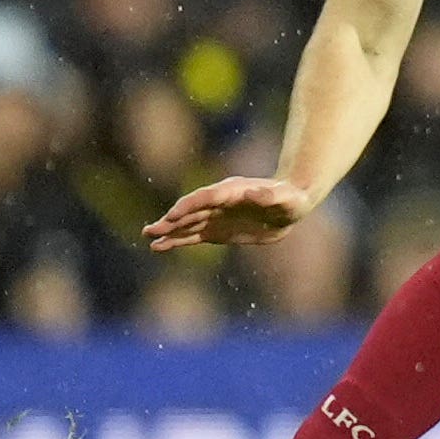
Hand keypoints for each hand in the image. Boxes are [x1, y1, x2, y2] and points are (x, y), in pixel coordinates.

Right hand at [144, 177, 313, 249]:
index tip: (172, 215)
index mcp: (231, 191)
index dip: (189, 206)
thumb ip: (269, 196)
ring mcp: (216, 216)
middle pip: (190, 211)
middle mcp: (219, 203)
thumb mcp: (285, 199)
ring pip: (188, 224)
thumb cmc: (290, 199)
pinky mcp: (217, 231)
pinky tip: (160, 246)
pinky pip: (193, 236)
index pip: (204, 198)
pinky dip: (177, 241)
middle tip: (151, 230)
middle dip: (171, 220)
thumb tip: (254, 193)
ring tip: (149, 237)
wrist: (290, 205)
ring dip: (169, 231)